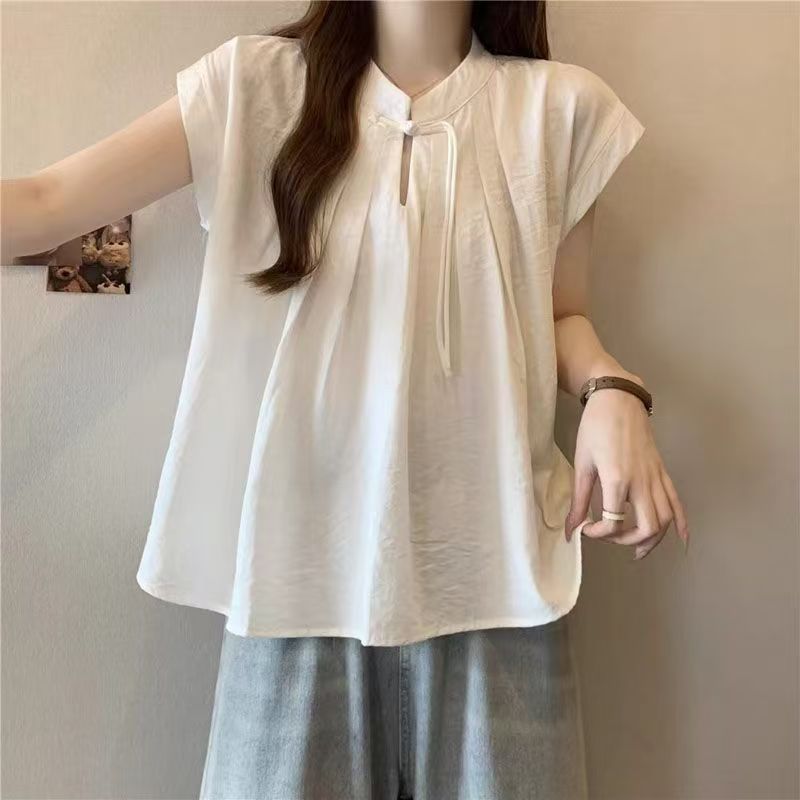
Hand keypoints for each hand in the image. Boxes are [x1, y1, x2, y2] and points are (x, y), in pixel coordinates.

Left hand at [564, 377, 689, 559]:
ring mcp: (655, 476)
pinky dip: (681, 523)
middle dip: (628, 541)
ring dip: (654, 539)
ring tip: (638, 549)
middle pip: (648, 527)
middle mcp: (642, 481)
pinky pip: (676, 501)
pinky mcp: (662, 471)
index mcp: (618, 479)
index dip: (599, 533)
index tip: (585, 528)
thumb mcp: (582, 463)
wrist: (618, 399)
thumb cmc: (595, 427)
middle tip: (611, 539)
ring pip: (666, 518)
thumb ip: (577, 500)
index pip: (614, 521)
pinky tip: (681, 539)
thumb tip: (569, 528)